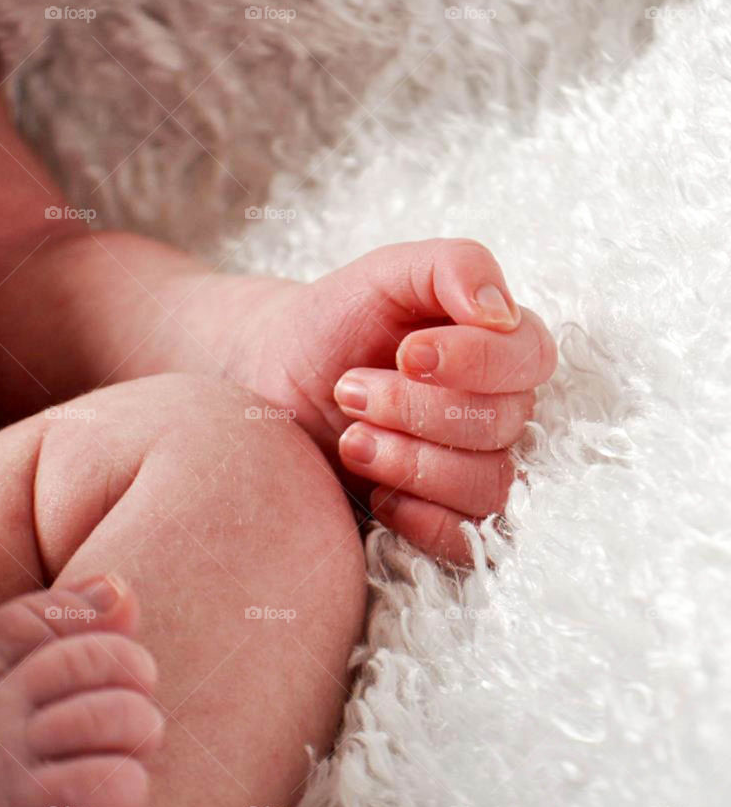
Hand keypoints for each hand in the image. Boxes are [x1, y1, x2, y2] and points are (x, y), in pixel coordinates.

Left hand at [226, 238, 557, 563]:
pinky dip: (420, 518)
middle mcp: (499, 408)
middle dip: (415, 409)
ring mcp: (475, 466)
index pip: (528, 358)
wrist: (278, 378)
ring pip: (488, 484)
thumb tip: (500, 310)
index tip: (405, 353)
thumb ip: (448, 267)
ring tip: (350, 439)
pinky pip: (468, 539)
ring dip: (410, 462)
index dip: (473, 361)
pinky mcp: (446, 516)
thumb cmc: (334, 322)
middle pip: (502, 423)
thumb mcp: (382, 275)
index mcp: (497, 345)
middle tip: (349, 391)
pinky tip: (376, 492)